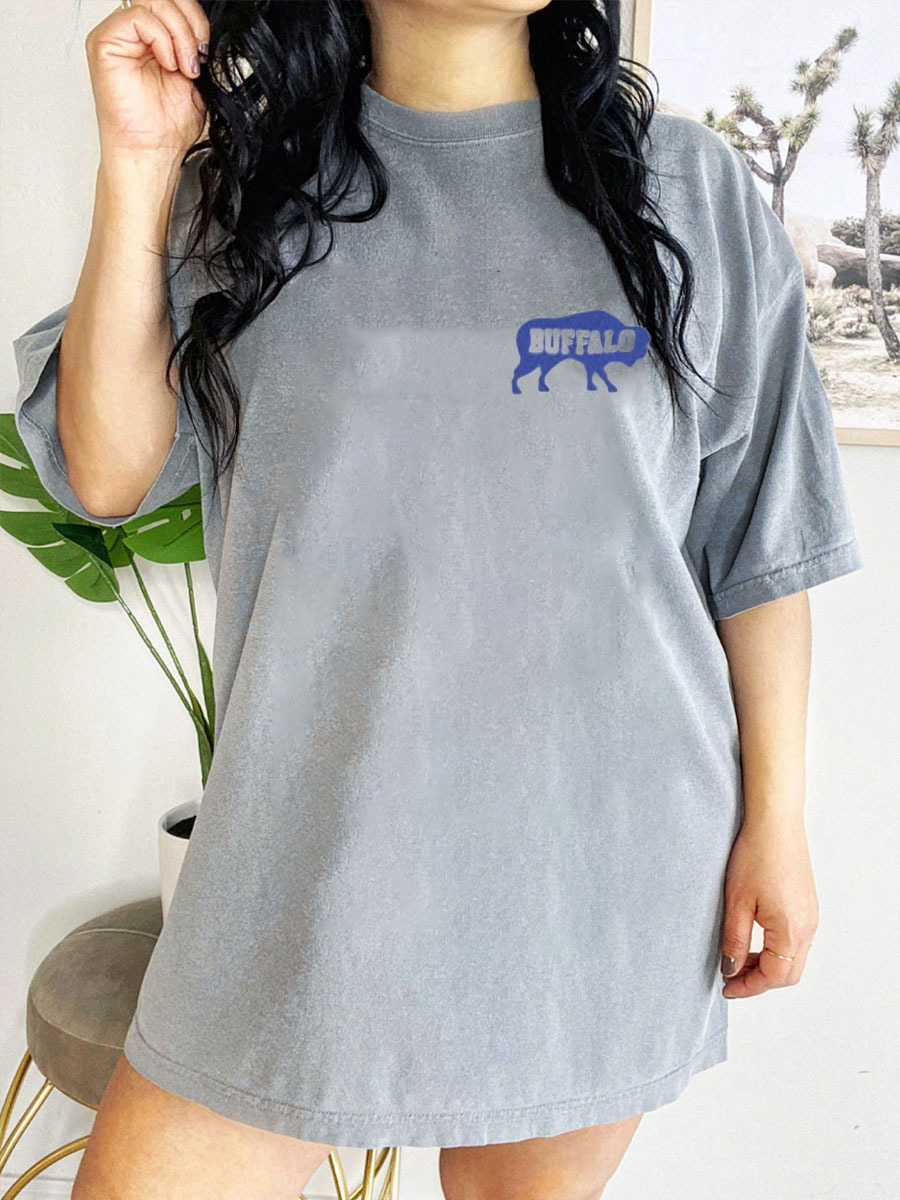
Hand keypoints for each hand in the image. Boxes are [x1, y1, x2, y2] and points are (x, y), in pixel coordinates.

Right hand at [85, 0, 209, 158]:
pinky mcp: (104, 43)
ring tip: (184, 67)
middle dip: (190, 21)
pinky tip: (168, 64)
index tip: (205, 53)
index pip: (174, 2)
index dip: (195, 18)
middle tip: (197, 57)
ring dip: (179, 33)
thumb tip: (204, 27)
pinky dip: (161, 37)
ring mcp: (118, 36)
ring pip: (152, 0)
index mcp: (154, 38)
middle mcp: (134, 34)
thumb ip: (195, 44)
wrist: (153, 152)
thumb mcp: (195, 76)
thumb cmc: (168, 125)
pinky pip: (137, 15)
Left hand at [719, 815, 818, 997]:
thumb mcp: (737, 902)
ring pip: (794, 959)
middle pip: (788, 974)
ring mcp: (811, 916)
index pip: (773, 977)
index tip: (727, 987)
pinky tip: (755, 938)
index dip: (748, 987)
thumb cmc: (756, 855)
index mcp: (791, 931)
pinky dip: (777, 949)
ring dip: (768, 965)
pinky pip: (797, 941)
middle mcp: (808, 927)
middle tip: (732, 976)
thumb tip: (731, 969)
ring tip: (740, 957)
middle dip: (760, 980)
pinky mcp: (807, 905)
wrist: (775, 822)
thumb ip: (735, 941)